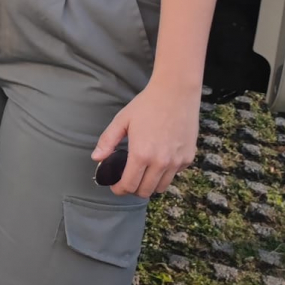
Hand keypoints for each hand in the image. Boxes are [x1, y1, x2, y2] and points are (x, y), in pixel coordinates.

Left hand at [91, 77, 200, 196]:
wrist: (176, 93)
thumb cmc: (147, 105)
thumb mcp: (122, 120)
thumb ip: (107, 141)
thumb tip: (96, 159)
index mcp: (141, 154)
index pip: (129, 185)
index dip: (119, 189)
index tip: (115, 186)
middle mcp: (160, 162)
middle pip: (145, 191)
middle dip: (133, 189)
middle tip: (127, 179)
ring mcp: (176, 162)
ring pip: (161, 187)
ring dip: (150, 184)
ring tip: (143, 172)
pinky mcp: (188, 158)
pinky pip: (174, 175)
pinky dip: (165, 173)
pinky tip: (159, 159)